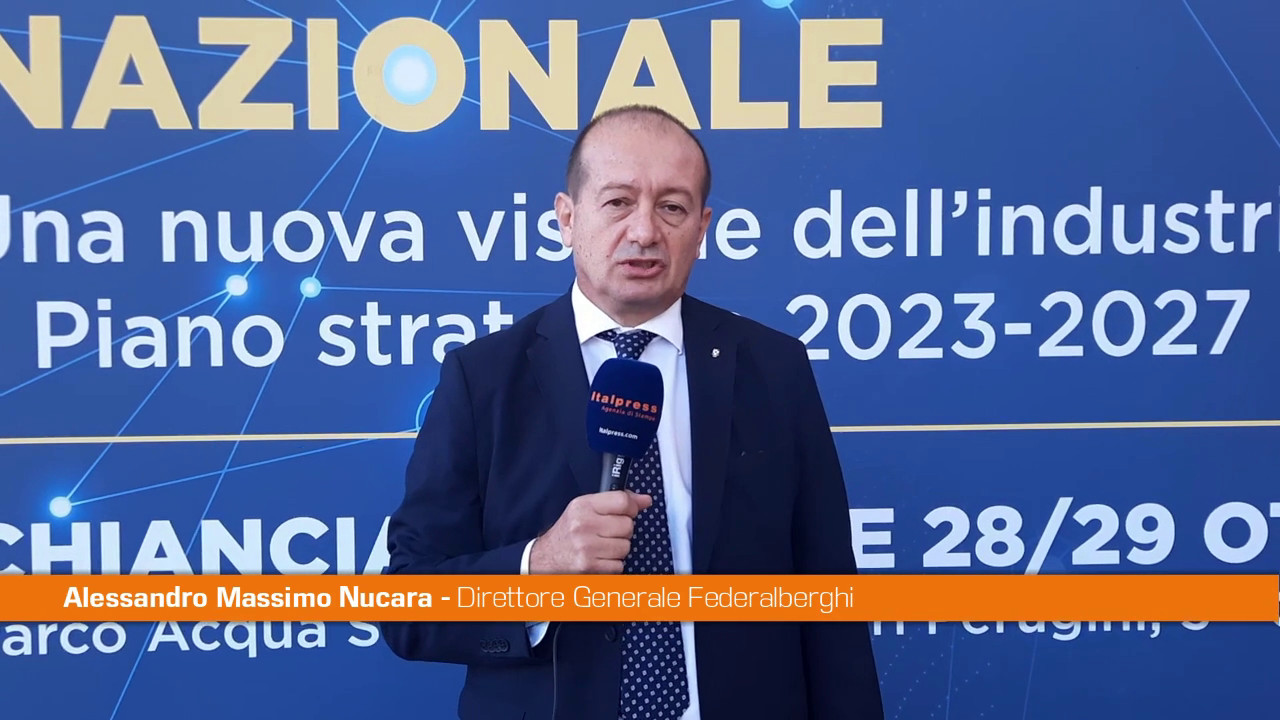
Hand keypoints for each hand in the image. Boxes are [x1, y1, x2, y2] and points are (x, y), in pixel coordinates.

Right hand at [528, 491, 651, 572]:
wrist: (545, 558)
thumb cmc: (569, 533)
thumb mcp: (586, 509)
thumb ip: (616, 502)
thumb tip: (646, 500)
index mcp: (582, 506)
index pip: (622, 501)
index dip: (632, 507)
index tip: (630, 512)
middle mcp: (583, 524)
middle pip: (628, 526)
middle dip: (623, 531)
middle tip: (608, 533)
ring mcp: (586, 547)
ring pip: (626, 547)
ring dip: (618, 549)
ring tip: (602, 547)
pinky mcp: (589, 566)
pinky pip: (619, 565)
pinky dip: (613, 564)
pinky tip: (599, 559)